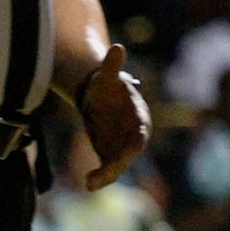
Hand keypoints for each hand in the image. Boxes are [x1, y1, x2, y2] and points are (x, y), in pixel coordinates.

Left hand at [75, 43, 150, 190]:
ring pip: (118, 165)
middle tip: (104, 174)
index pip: (141, 131)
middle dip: (118, 165)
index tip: (133, 149)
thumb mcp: (107, 76)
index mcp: (138, 117)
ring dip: (107, 175)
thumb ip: (112, 66)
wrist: (98, 98)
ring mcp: (122, 147)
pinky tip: (88, 183)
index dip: (137, 140)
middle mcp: (134, 136)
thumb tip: (117, 47)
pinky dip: (99, 176)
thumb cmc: (107, 86)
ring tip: (90, 183)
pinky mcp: (110, 154)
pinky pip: (107, 168)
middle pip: (129, 154)